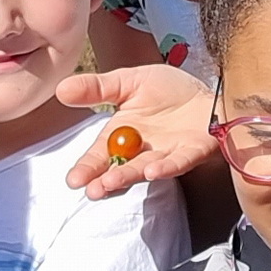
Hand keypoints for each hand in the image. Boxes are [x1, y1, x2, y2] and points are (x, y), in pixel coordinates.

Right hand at [57, 67, 217, 198]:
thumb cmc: (170, 91)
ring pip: (146, 168)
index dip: (88, 167)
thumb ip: (98, 88)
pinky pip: (179, 162)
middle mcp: (143, 150)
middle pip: (121, 168)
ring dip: (129, 176)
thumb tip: (62, 90)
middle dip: (106, 179)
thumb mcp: (129, 81)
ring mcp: (169, 154)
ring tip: (112, 182)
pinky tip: (152, 171)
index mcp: (123, 135)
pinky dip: (167, 167)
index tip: (74, 179)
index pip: (100, 154)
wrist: (208, 89)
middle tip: (92, 189)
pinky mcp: (194, 151)